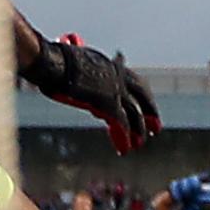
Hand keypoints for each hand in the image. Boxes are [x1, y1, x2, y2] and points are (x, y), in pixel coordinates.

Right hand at [21, 39, 160, 153]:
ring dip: (139, 129)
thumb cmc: (55, 61)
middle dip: (149, 110)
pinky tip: (126, 148)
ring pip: (134, 112)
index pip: (129, 79)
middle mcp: (116, 75)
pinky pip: (121, 123)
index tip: (142, 103)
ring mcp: (114, 88)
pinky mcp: (108, 102)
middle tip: (156, 125)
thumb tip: (82, 85)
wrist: (53, 62)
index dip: (137, 95)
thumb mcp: (75, 65)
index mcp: (109, 65)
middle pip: (140, 93)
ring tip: (141, 143)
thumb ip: (85, 76)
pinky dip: (124, 137)